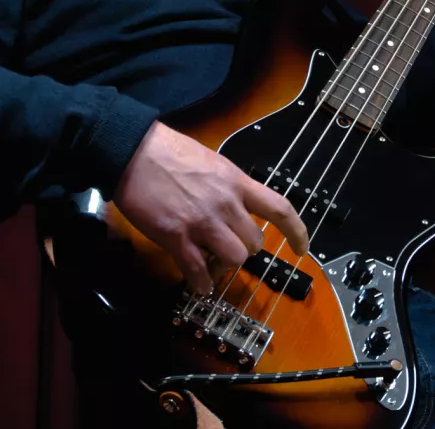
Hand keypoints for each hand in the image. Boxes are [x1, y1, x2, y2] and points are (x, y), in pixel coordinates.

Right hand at [113, 121, 309, 293]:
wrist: (133, 151)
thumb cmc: (169, 152)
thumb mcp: (213, 162)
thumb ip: (229, 186)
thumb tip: (237, 206)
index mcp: (236, 182)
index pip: (279, 209)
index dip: (296, 232)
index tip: (302, 248)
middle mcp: (225, 203)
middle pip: (254, 242)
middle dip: (245, 249)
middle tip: (228, 247)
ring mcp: (201, 222)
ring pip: (233, 259)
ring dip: (224, 266)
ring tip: (212, 263)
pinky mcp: (175, 236)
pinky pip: (197, 271)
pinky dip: (200, 282)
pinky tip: (198, 283)